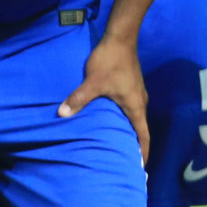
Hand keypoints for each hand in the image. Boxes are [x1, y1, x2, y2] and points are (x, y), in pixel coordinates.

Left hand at [61, 34, 148, 162]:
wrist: (120, 38)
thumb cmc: (110, 61)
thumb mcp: (92, 82)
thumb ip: (78, 99)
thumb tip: (62, 114)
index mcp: (135, 106)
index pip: (143, 136)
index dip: (143, 153)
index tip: (141, 168)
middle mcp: (140, 102)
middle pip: (140, 129)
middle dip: (134, 146)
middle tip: (126, 161)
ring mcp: (137, 93)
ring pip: (134, 118)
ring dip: (129, 131)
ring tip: (119, 145)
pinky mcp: (130, 86)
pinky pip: (129, 108)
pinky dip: (124, 119)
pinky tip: (112, 121)